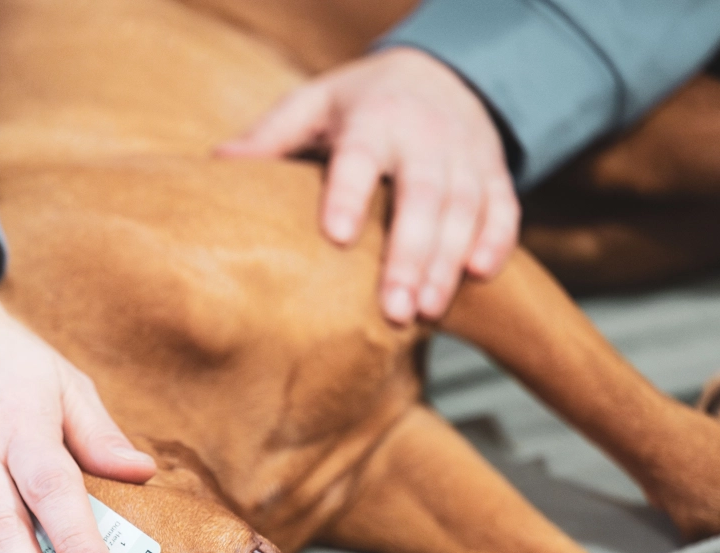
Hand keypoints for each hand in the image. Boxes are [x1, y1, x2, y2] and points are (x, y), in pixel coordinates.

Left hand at [218, 46, 519, 323]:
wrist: (439, 73)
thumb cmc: (359, 103)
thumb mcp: (312, 104)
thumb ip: (271, 136)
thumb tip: (216, 163)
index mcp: (373, 119)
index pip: (361, 158)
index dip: (349, 194)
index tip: (337, 236)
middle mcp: (425, 136)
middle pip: (422, 196)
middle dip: (410, 254)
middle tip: (393, 309)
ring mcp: (465, 154)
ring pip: (463, 209)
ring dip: (447, 262)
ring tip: (425, 311)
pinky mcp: (494, 172)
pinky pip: (503, 207)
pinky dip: (497, 240)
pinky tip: (478, 276)